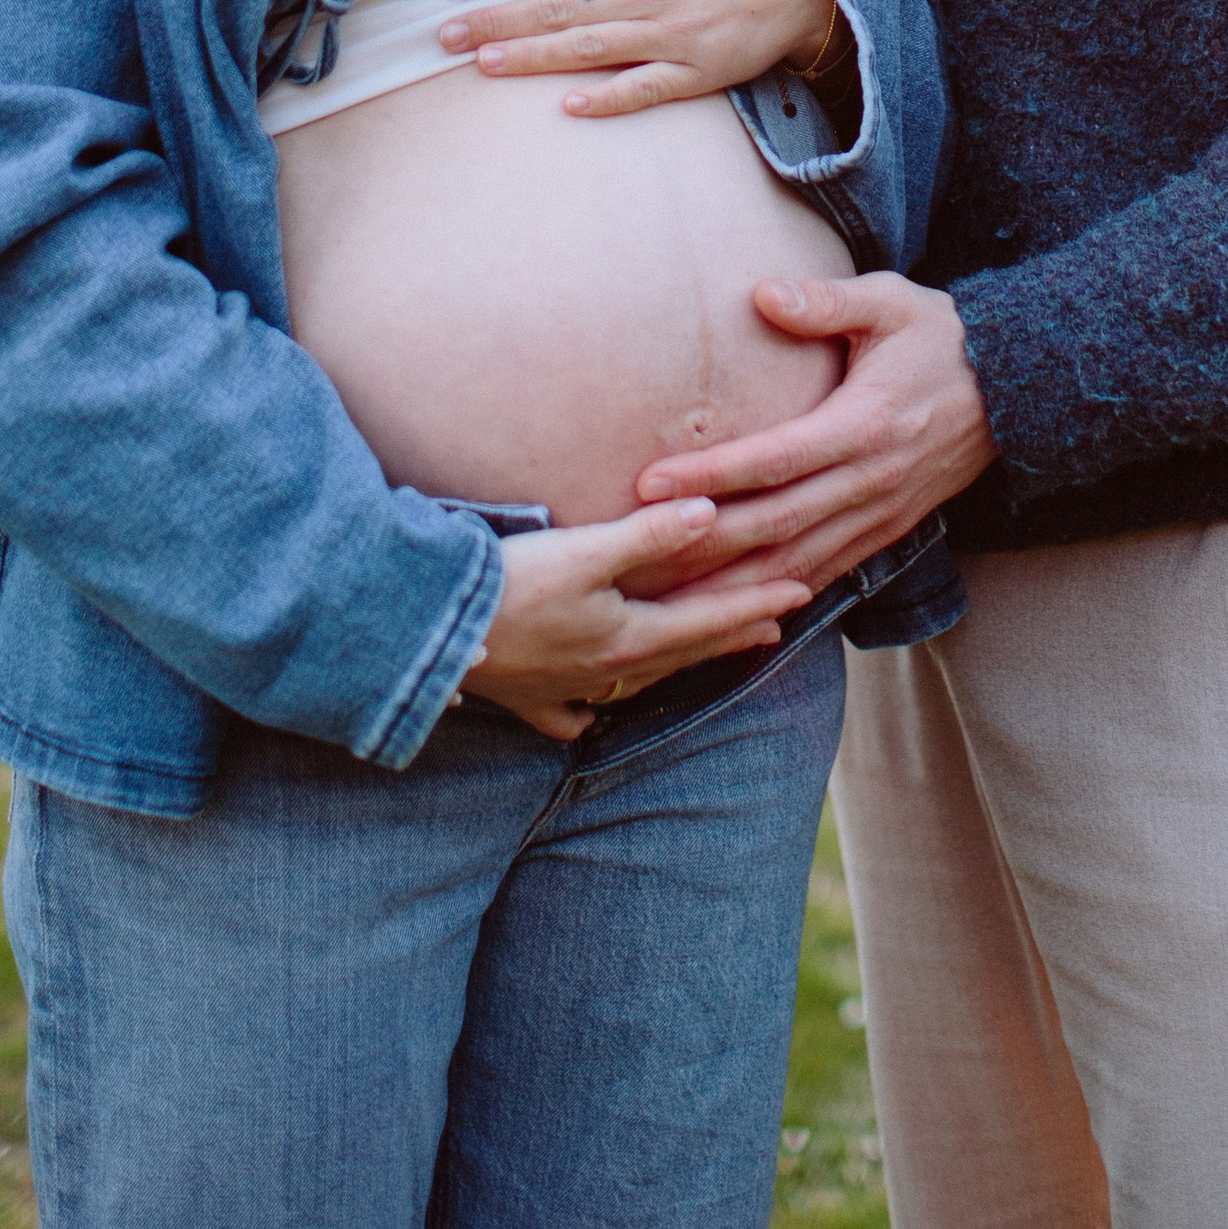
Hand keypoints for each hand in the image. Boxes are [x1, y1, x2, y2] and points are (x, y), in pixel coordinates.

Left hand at [436, 0, 837, 117]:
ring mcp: (673, 35)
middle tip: (446, 33)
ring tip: (484, 64)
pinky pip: (647, 88)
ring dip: (536, 56)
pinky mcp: (697, 72)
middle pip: (562, 6)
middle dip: (501, 18)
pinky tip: (570, 106)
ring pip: (592, 47)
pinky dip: (610, 97)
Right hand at [459, 499, 816, 742]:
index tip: (800, 594)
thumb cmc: (509, 586)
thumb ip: (648, 536)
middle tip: (776, 628)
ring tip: (702, 655)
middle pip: (682, 652)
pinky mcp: (523, 697)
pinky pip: (566, 715)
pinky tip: (588, 715)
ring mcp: (563, 690)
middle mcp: (604, 672)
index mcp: (627, 639)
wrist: (427, 634)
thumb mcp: (584, 552)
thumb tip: (711, 513)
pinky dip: (586, 713)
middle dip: (729, 635)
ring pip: (636, 679)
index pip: (708, 621)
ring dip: (677, 664)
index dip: (755, 604)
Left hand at [636, 276, 996, 595]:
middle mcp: (871, 481)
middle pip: (776, 525)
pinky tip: (738, 614)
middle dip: (703, 541)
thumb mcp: (891, 302)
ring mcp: (882, 514)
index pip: (775, 459)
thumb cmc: (942, 336)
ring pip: (797, 563)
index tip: (651, 483)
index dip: (711, 475)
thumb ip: (826, 302)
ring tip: (670, 602)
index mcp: (865, 424)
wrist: (1018, 390)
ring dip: (734, 586)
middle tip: (638, 553)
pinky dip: (781, 597)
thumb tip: (762, 295)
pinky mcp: (889, 532)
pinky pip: (828, 573)